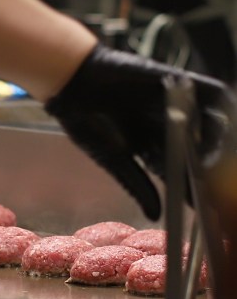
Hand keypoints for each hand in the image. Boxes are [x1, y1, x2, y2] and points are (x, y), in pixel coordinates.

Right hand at [44, 44, 235, 220]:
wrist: (76, 86)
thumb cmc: (87, 123)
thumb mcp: (114, 160)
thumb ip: (137, 185)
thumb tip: (155, 216)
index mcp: (153, 147)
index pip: (182, 171)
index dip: (194, 187)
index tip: (204, 206)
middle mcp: (169, 126)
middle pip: (200, 149)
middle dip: (210, 167)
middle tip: (215, 185)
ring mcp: (176, 104)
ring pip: (209, 123)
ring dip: (217, 140)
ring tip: (214, 160)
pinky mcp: (179, 82)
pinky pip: (209, 92)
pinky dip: (221, 105)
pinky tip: (223, 121)